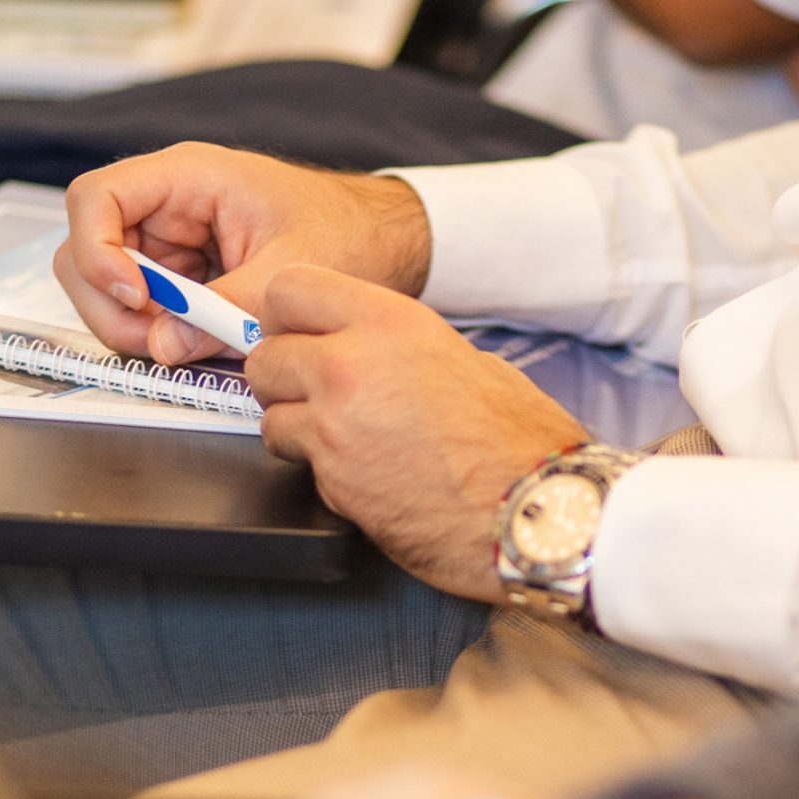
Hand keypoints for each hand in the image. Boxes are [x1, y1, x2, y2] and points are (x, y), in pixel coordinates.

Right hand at [55, 145, 432, 367]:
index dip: (96, 252)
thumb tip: (162, 345)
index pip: (95, 200)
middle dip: (110, 305)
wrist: (383, 244)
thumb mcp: (289, 272)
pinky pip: (145, 310)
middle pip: (85, 251)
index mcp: (187, 176)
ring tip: (189, 345)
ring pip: (107, 288)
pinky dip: (160, 335)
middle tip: (159, 342)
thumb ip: (225, 310)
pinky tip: (201, 343)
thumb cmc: (347, 233)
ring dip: (134, 328)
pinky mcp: (182, 277)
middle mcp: (166, 205)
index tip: (135, 297)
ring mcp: (170, 243)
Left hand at [248, 266, 590, 600]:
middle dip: (284, 378)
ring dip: (296, 427)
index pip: (289, 289)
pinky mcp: (332, 481)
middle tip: (314, 394)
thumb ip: (402, 350)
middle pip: (264, 356)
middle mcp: (351, 365)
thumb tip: (373, 351)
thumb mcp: (468, 361)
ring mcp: (334, 426)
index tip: (296, 333)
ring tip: (344, 440)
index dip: (287, 316)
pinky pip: (299, 465)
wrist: (534, 509)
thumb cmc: (519, 442)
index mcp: (389, 323)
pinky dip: (322, 471)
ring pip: (270, 415)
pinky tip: (366, 474)